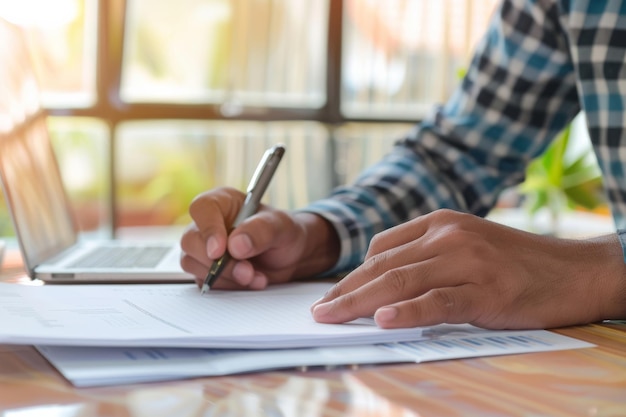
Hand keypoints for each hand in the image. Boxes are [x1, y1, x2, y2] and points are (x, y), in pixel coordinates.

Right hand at [180, 187, 339, 289]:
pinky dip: (227, 286)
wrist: (289, 257)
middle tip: (247, 271)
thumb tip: (235, 245)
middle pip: (191, 241)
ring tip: (255, 276)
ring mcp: (204, 247)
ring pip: (193, 263)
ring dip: (225, 276)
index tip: (220, 251)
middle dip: (219, 262)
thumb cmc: (284, 233)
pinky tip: (250, 281)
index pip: (202, 208)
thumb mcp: (281, 227)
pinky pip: (204, 280)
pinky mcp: (206, 269)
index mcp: (223, 202)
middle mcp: (209, 223)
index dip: (208, 229)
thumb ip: (261, 231)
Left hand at [311, 209, 625, 328]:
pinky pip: (438, 302)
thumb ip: (424, 256)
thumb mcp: (465, 245)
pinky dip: (408, 312)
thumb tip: (380, 282)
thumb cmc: (514, 262)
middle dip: (346, 291)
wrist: (574, 269)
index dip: (353, 275)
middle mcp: (448, 236)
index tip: (333, 296)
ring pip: (402, 281)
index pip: (381, 248)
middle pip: (384, 266)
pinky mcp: (487, 290)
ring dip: (361, 302)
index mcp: (438, 223)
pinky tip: (383, 320)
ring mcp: (468, 261)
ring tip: (333, 318)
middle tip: (320, 311)